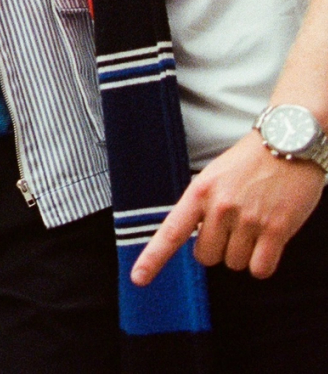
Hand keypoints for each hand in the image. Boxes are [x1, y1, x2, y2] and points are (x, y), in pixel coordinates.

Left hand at [131, 130, 324, 284]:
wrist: (286, 144)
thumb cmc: (248, 163)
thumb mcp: (212, 177)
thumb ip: (201, 207)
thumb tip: (197, 243)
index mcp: (198, 193)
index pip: (171, 232)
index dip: (153, 258)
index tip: (138, 279)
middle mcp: (220, 208)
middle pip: (206, 257)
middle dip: (217, 249)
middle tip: (232, 227)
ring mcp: (249, 220)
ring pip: (235, 264)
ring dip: (243, 253)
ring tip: (254, 224)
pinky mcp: (277, 229)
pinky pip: (260, 269)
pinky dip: (263, 264)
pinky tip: (268, 242)